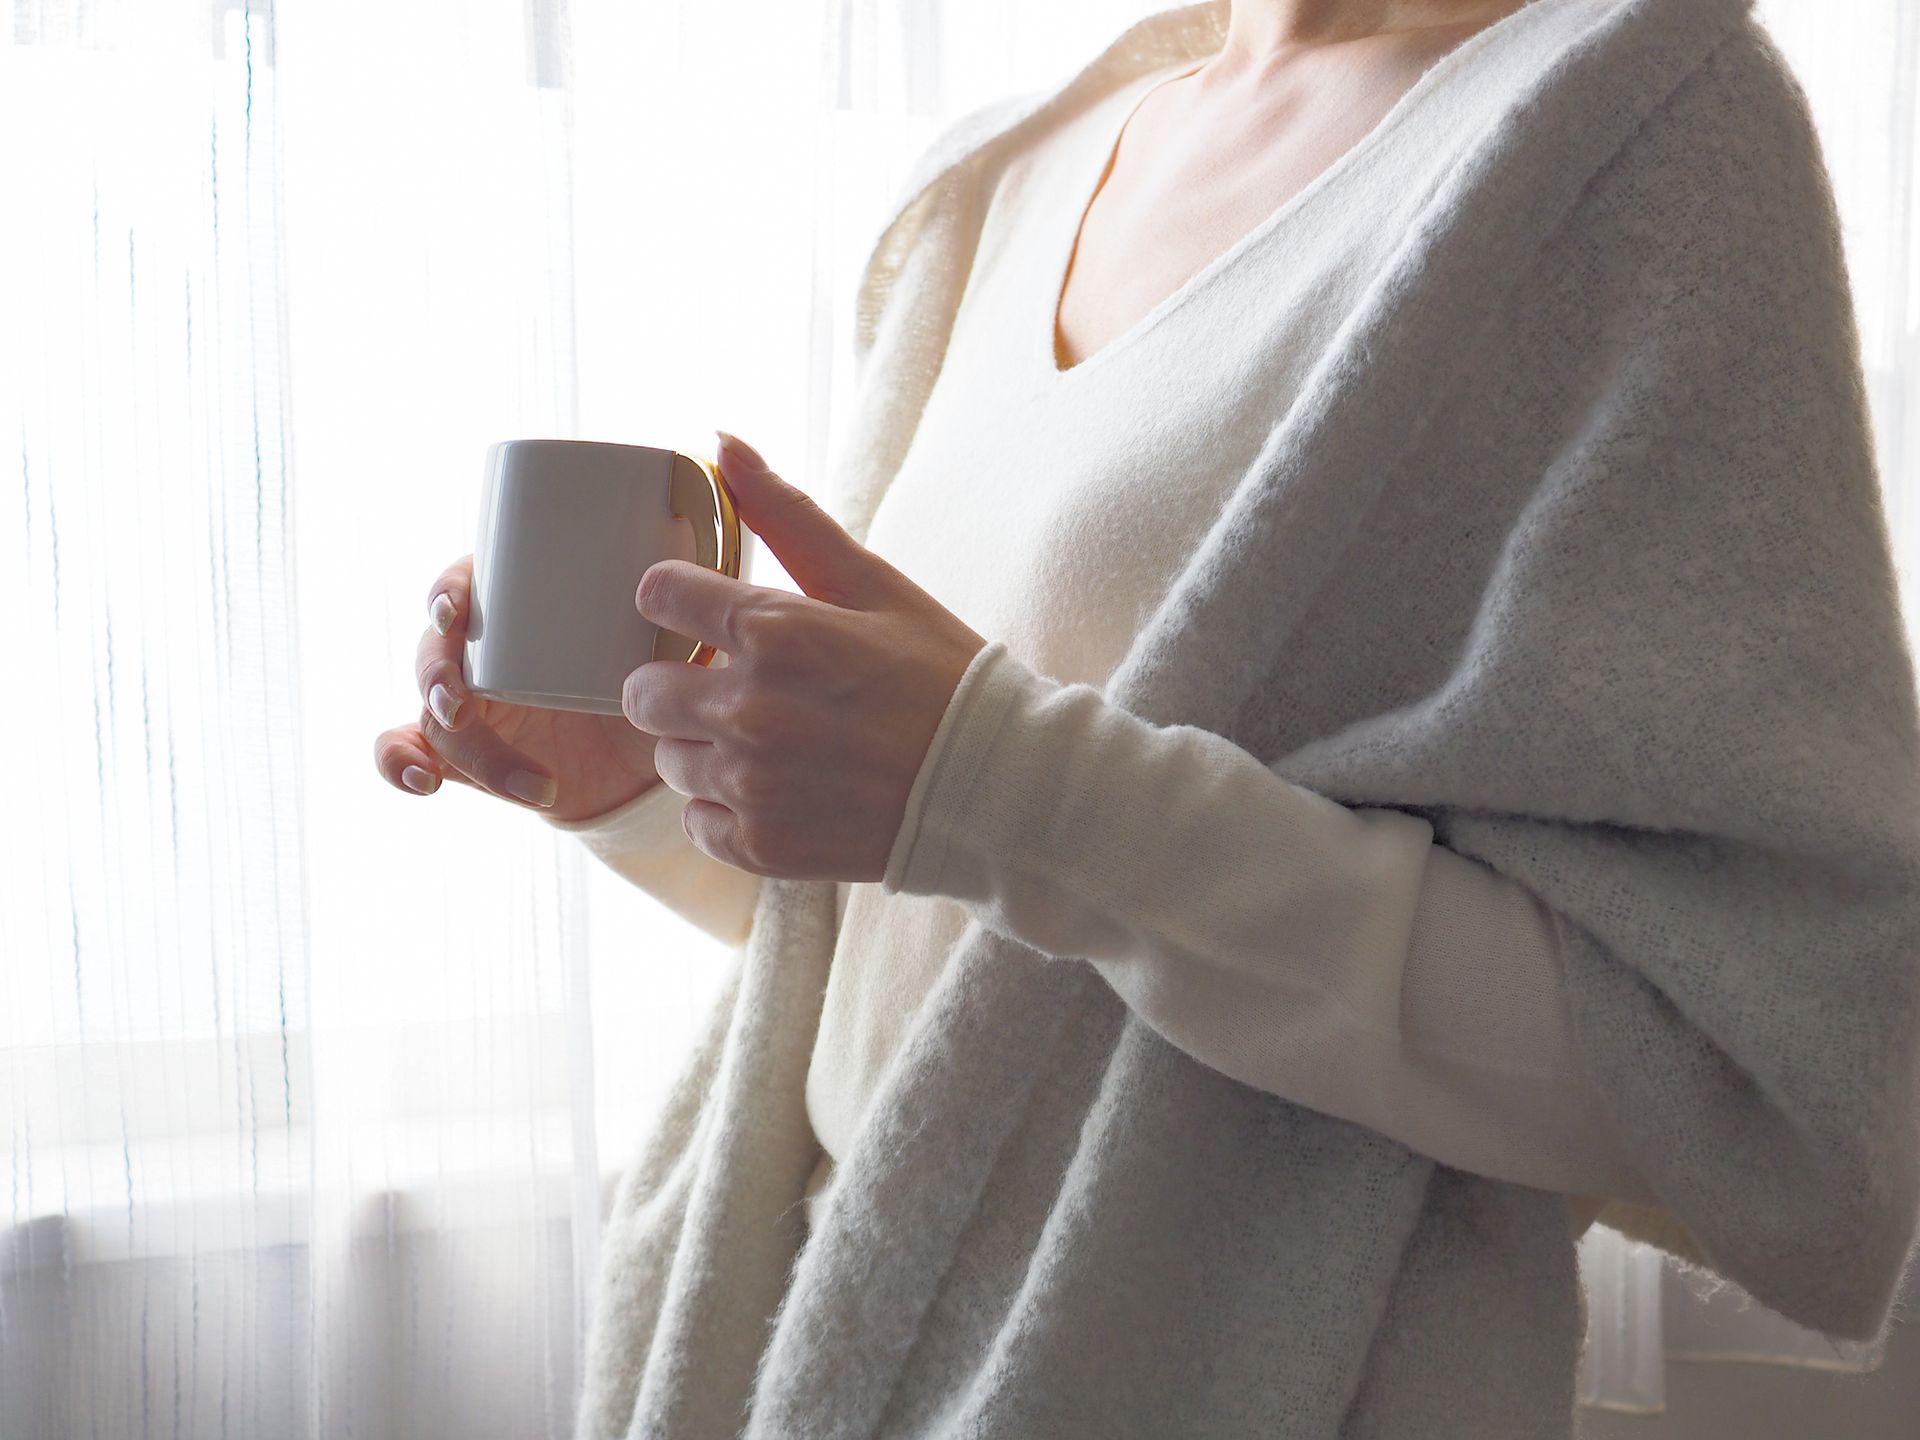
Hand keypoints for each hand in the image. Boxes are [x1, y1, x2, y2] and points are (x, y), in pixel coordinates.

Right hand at [372, 521, 699, 821]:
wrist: (666, 756)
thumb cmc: (673, 675)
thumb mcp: (685, 634)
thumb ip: (696, 595)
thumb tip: (721, 509)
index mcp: (527, 605)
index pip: (467, 582)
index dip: (448, 590)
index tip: (458, 611)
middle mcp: (491, 649)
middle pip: (435, 647)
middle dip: (435, 671)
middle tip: (463, 701)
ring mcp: (474, 703)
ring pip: (426, 708)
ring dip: (439, 731)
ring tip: (489, 757)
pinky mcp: (469, 753)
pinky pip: (412, 753)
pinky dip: (399, 763)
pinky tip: (420, 781)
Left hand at [624, 429, 987, 880]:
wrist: (996, 788)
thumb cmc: (938, 675)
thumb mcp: (872, 583)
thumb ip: (787, 515)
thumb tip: (723, 441)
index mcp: (776, 632)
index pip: (658, 595)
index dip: (678, 600)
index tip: (703, 613)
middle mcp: (752, 711)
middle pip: (641, 691)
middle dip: (676, 682)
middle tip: (733, 686)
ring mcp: (753, 785)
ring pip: (667, 759)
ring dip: (702, 747)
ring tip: (769, 742)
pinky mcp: (761, 846)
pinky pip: (698, 821)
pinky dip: (726, 807)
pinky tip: (779, 788)